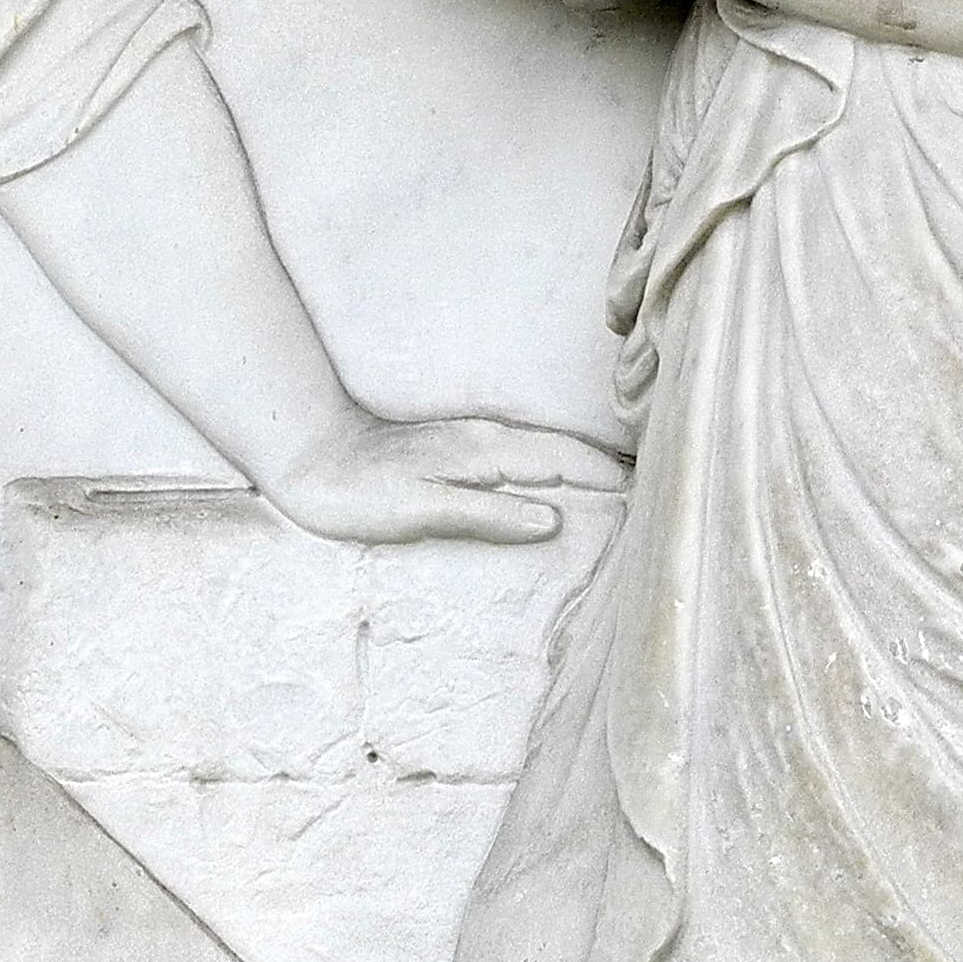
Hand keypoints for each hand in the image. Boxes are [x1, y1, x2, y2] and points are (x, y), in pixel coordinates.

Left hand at [261, 407, 626, 545]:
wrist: (309, 459)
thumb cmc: (360, 491)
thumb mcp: (423, 508)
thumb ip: (487, 513)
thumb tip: (552, 521)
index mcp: (489, 453)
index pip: (568, 464)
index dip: (610, 482)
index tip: (653, 503)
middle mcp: (490, 440)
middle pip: (567, 454)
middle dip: (611, 474)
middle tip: (654, 504)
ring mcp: (476, 443)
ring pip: (548, 454)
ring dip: (587, 473)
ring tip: (622, 500)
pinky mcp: (461, 453)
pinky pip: (526, 460)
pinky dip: (556, 474)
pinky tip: (559, 493)